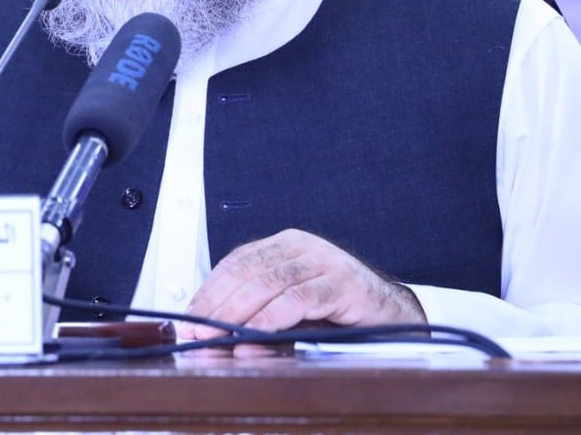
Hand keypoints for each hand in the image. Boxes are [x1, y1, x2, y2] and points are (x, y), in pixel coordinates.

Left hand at [178, 228, 426, 343]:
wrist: (391, 316)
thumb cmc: (336, 313)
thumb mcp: (290, 310)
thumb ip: (257, 316)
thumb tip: (216, 335)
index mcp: (284, 245)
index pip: (236, 263)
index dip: (209, 290)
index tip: (188, 319)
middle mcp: (302, 245)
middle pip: (248, 271)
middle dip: (218, 305)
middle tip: (197, 333)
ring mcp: (324, 260)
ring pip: (269, 282)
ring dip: (238, 313)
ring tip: (218, 336)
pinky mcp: (343, 283)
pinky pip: (298, 299)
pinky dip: (271, 318)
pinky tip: (254, 335)